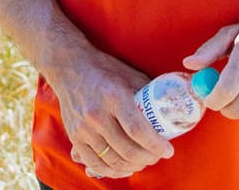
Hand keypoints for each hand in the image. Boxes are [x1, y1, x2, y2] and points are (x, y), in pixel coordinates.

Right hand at [48, 49, 175, 178]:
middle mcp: (97, 114)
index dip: (156, 145)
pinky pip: (95, 162)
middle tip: (157, 156)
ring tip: (143, 162)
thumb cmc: (104, 70)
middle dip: (148, 158)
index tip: (168, 150)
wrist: (69, 67)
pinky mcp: (74, 136)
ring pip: (113, 160)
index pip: (138, 130)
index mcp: (114, 96)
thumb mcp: (129, 75)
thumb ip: (147, 94)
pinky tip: (124, 168)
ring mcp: (84, 128)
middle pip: (127, 149)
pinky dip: (112, 171)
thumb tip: (169, 109)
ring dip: (133, 166)